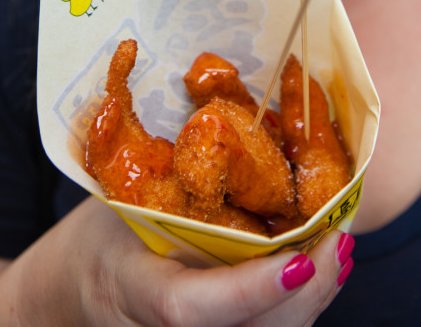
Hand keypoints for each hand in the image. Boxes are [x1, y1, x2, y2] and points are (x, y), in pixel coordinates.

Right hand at [16, 197, 352, 326]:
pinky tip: (321, 263)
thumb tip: (223, 115)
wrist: (81, 287)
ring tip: (339, 243)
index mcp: (138, 291)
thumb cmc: (103, 235)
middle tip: (340, 236)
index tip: (301, 260)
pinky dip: (302, 298)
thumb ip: (165, 174)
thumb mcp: (122, 198)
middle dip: (309, 290)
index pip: (194, 307)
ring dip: (315, 293)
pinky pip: (271, 326)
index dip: (252, 289)